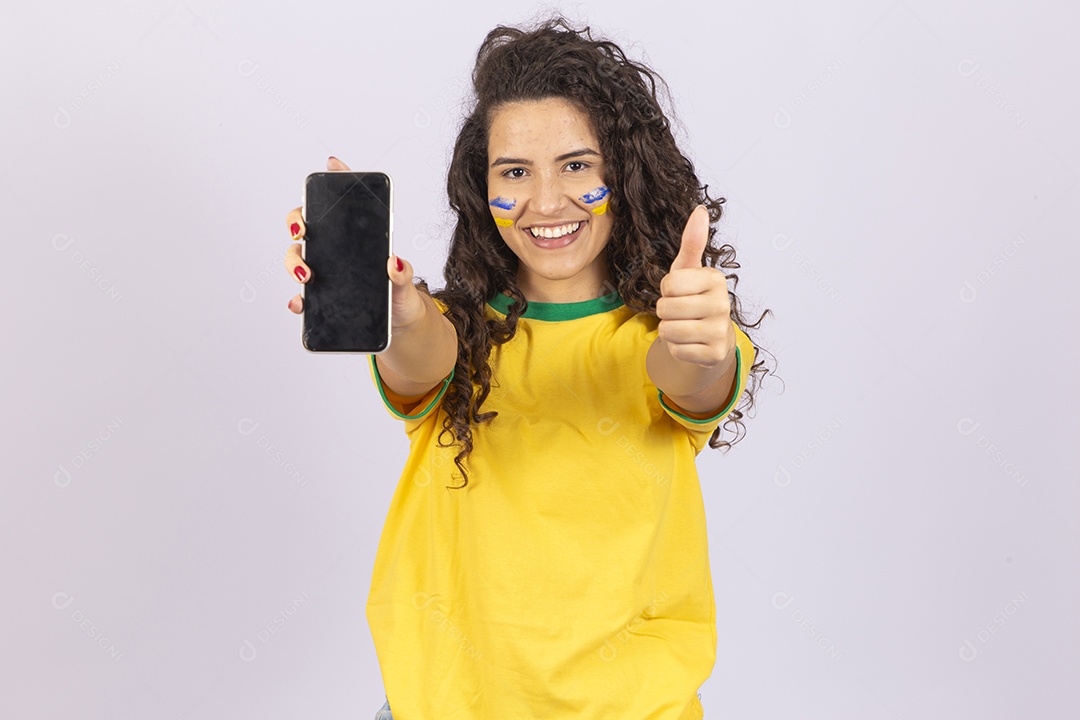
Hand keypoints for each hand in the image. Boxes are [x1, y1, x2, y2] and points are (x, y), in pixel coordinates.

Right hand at [284, 156, 427, 327]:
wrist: (398, 324)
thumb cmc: (399, 294)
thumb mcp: (405, 283)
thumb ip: (402, 274)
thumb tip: (394, 263)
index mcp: (356, 238)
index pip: (343, 203)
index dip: (336, 179)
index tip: (333, 165)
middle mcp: (334, 250)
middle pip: (306, 225)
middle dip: (296, 222)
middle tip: (301, 230)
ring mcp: (324, 272)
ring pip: (297, 258)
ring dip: (293, 262)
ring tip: (305, 275)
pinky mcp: (320, 299)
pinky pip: (302, 297)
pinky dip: (297, 299)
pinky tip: (298, 302)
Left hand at [655, 205, 734, 367]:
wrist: (712, 337)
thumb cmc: (694, 298)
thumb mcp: (688, 270)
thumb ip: (692, 242)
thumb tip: (699, 210)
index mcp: (715, 279)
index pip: (668, 284)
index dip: (666, 290)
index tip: (679, 292)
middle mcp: (722, 304)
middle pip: (665, 308)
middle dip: (665, 311)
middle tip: (680, 311)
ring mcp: (720, 331)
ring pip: (668, 330)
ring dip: (668, 330)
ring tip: (683, 326)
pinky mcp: (713, 354)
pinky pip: (675, 350)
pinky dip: (676, 348)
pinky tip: (689, 342)